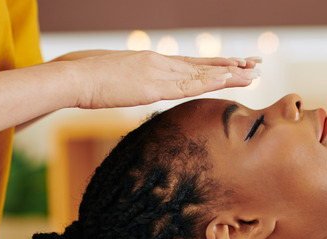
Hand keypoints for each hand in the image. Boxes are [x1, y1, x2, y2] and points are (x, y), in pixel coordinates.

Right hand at [57, 50, 261, 108]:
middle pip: (201, 65)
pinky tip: (229, 80)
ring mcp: (158, 72)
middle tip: (254, 65)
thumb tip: (137, 88)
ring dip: (229, 74)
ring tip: (252, 73)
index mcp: (151, 61)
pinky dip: (211, 82)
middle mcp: (159, 63)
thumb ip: (133, 81)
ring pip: (201, 73)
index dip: (213, 65)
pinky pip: (189, 85)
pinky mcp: (153, 86)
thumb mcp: (116, 79)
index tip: (234, 64)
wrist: (72, 77)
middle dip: (229, 66)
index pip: (189, 63)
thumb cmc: (86, 78)